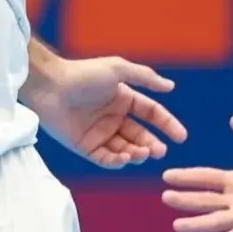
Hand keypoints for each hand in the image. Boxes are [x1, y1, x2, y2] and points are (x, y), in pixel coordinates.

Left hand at [26, 55, 187, 167]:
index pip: (152, 114)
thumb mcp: (118, 69)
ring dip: (137, 153)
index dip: (168, 125)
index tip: (182, 137)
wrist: (50, 86)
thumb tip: (171, 87)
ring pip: (125, 150)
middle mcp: (114, 117)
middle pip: (141, 136)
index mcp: (124, 99)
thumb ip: (146, 78)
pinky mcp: (84, 147)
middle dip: (153, 145)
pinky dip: (117, 161)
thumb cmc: (83, 74)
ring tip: (142, 153)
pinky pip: (105, 159)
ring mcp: (99, 133)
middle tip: (160, 152)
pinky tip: (125, 158)